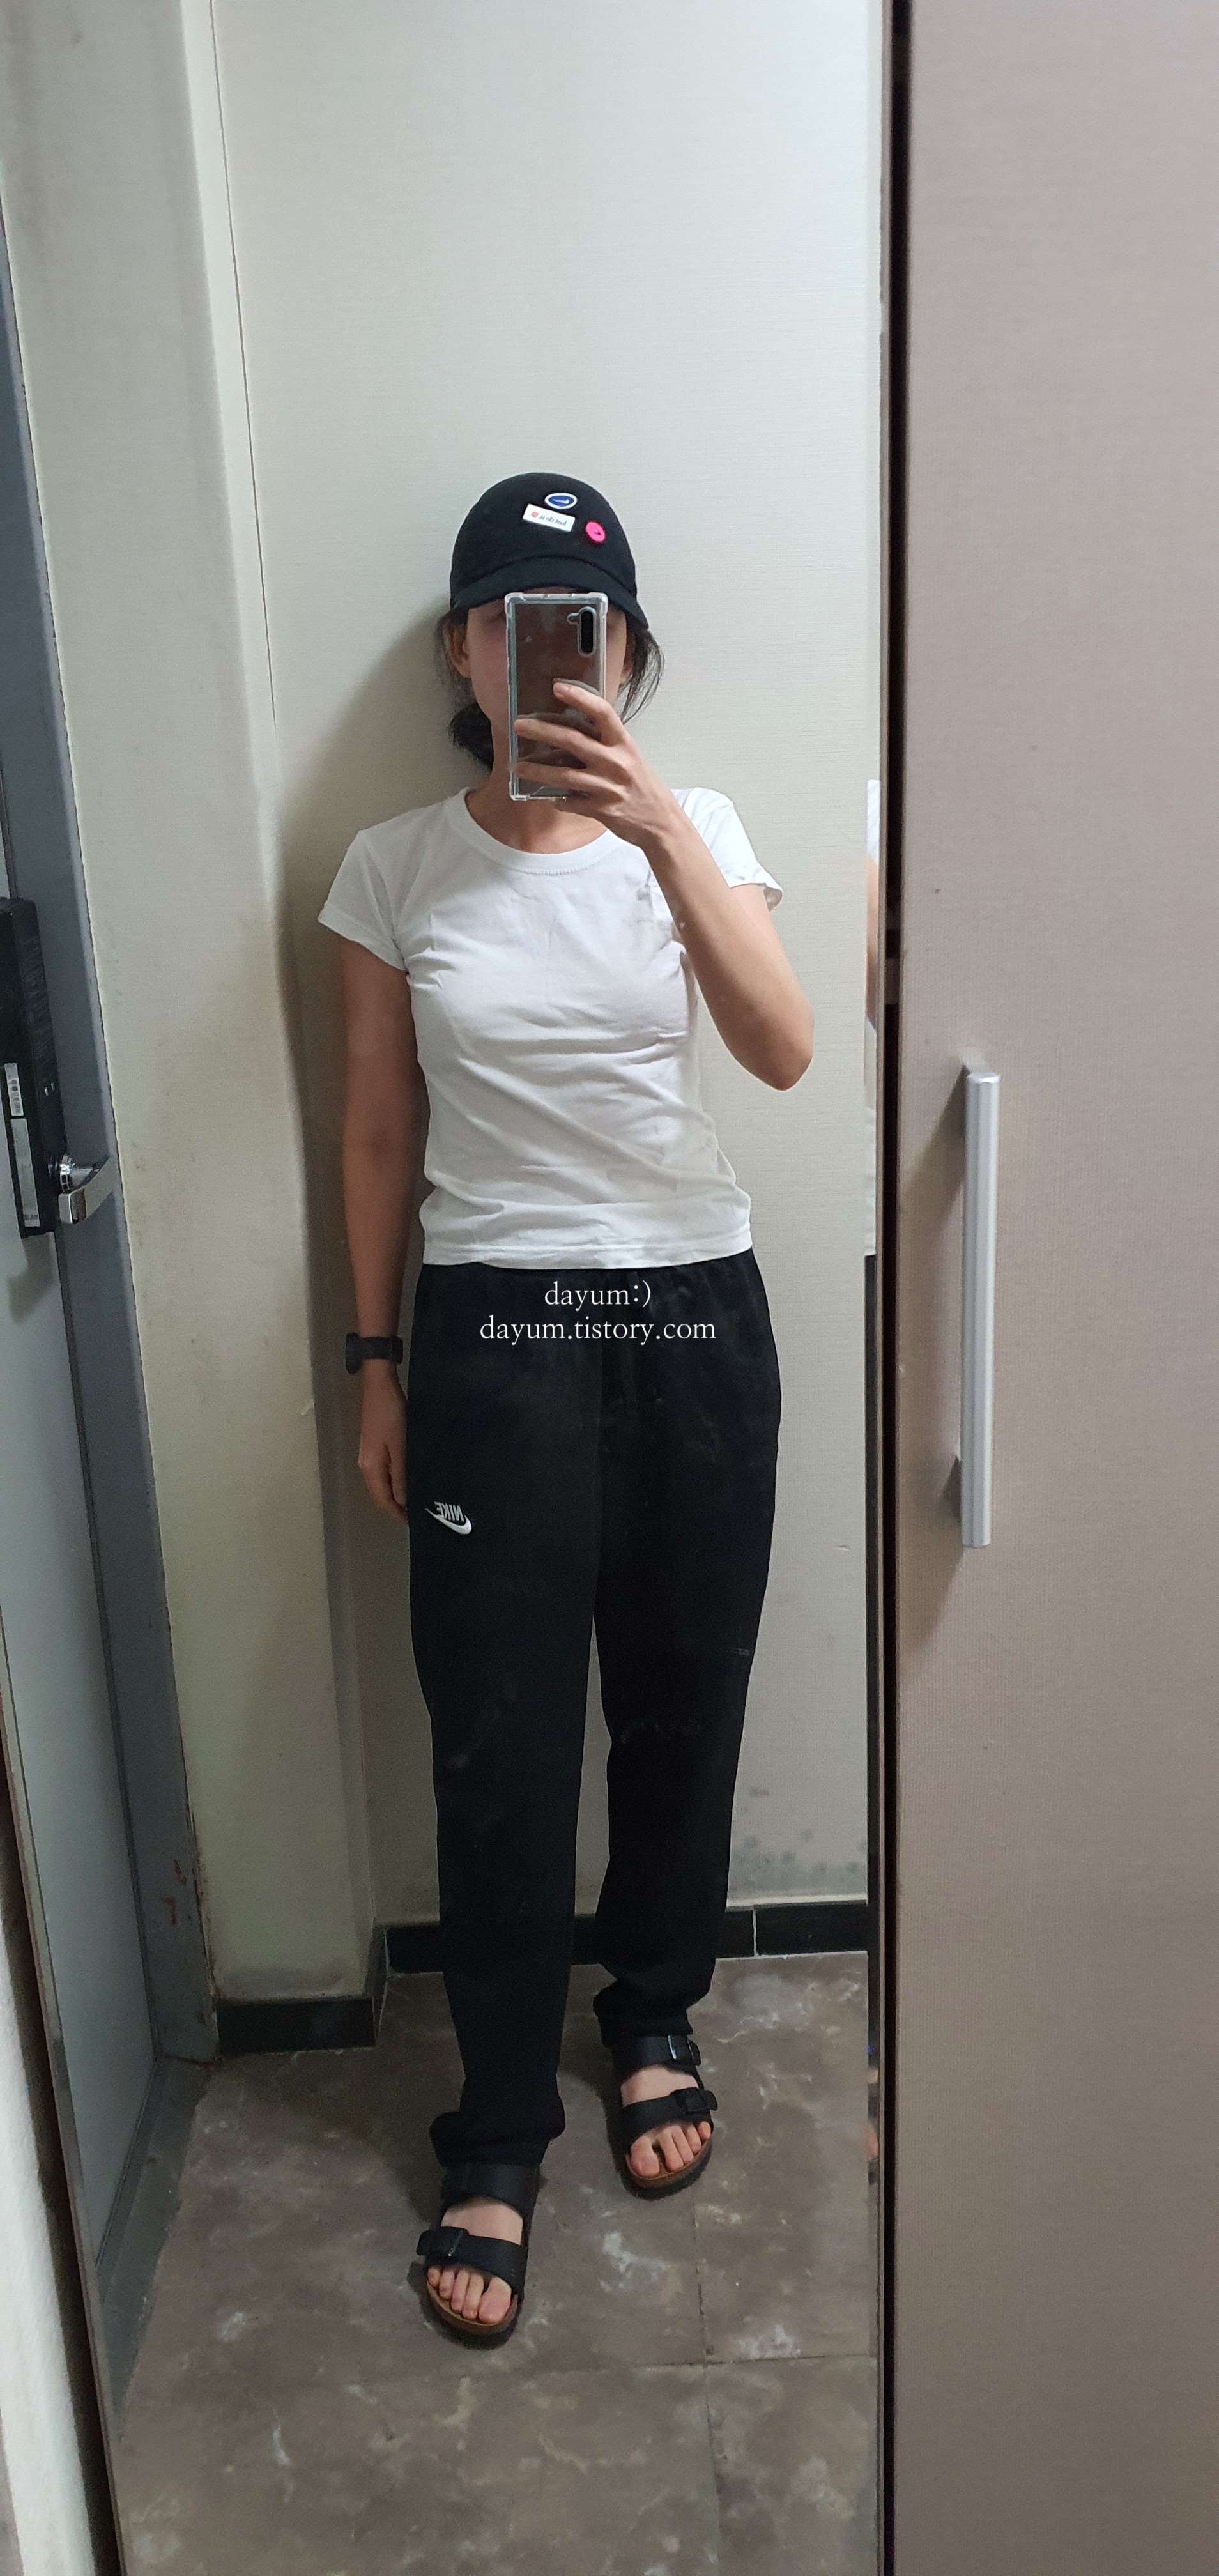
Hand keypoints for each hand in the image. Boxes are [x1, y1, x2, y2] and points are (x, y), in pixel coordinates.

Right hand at [357, 1367, 406, 1520]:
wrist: (379, 1387)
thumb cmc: (392, 1417)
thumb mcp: (401, 1448)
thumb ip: (401, 1477)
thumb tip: (403, 1502)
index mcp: (371, 1469)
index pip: (383, 1501)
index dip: (397, 1514)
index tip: (415, 1521)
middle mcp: (365, 1466)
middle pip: (379, 1495)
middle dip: (396, 1507)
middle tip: (419, 1512)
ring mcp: (367, 1457)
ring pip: (380, 1485)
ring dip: (395, 1494)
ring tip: (416, 1498)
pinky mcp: (372, 1448)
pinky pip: (382, 1473)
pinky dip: (393, 1482)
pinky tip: (406, 1479)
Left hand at [513, 684, 678, 852]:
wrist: (660, 822)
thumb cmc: (643, 787)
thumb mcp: (630, 758)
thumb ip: (606, 745)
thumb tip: (574, 731)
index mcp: (624, 744)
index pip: (601, 713)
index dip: (579, 698)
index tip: (557, 688)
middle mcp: (615, 762)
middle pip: (572, 741)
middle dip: (542, 731)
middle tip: (519, 725)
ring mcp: (606, 787)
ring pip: (563, 775)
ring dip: (537, 771)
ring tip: (517, 767)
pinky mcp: (600, 810)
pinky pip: (570, 803)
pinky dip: (557, 800)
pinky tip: (550, 798)